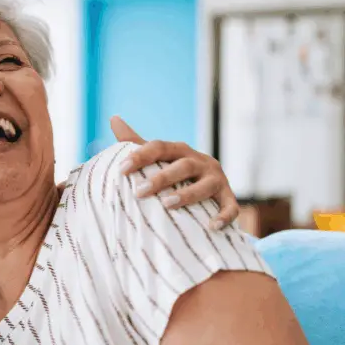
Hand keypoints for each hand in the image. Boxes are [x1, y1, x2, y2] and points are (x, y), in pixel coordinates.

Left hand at [110, 116, 238, 229]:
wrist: (209, 189)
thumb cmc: (175, 173)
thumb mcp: (158, 158)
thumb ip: (136, 143)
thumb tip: (114, 118)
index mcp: (180, 151)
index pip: (159, 148)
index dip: (141, 156)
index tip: (121, 169)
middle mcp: (200, 162)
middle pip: (182, 166)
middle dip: (161, 178)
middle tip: (139, 192)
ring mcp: (217, 179)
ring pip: (205, 185)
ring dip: (187, 194)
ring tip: (167, 205)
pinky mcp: (228, 197)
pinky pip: (231, 207)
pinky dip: (223, 216)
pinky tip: (211, 226)